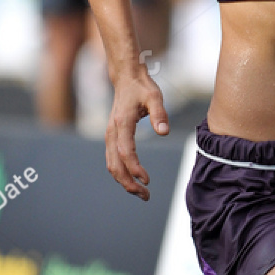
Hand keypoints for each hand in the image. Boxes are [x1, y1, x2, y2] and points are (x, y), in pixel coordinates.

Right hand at [105, 71, 169, 199]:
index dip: (135, 168)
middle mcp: (112, 132)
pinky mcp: (112, 138)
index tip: (147, 180)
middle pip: (115, 164)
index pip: (126, 152)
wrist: (126, 78)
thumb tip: (164, 132)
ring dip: (124, 181)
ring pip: (111, 165)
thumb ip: (160, 114)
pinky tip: (135, 180)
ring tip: (142, 193)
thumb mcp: (155, 96)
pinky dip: (122, 173)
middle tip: (146, 195)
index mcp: (122, 123)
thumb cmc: (142, 87)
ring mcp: (110, 136)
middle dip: (128, 183)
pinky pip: (113, 161)